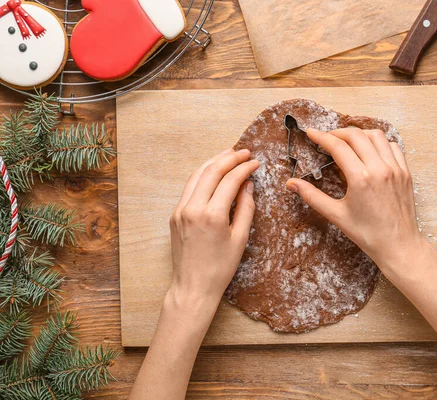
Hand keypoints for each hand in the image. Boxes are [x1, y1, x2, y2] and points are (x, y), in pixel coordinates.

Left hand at [168, 149, 258, 308]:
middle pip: (211, 171)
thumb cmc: (220, 268)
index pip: (229, 180)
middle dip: (229, 158)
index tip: (255, 163)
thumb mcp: (240, 238)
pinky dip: (202, 175)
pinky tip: (213, 172)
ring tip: (229, 155)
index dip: (244, 168)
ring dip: (214, 162)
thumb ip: (246, 208)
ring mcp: (180, 210)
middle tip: (245, 153)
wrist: (193, 286)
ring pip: (197, 175)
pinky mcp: (175, 214)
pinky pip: (189, 187)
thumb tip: (248, 185)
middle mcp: (192, 209)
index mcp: (212, 215)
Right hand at [286, 128, 424, 277]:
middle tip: (327, 138)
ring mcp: (395, 169)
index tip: (311, 133)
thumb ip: (312, 196)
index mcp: (361, 178)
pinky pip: (393, 147)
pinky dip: (379, 143)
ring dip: (359, 134)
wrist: (399, 245)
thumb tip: (292, 184)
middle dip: (338, 132)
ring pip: (376, 136)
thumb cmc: (368, 234)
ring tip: (347, 141)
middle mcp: (379, 168)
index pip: (338, 146)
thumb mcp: (337, 215)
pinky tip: (370, 150)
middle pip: (356, 135)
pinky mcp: (405, 172)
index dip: (322, 137)